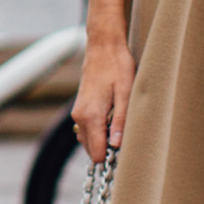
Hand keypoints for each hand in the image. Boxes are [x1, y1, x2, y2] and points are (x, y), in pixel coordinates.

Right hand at [72, 37, 135, 164]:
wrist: (103, 46)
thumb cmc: (118, 66)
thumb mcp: (126, 92)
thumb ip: (121, 120)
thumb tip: (117, 145)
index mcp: (91, 116)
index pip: (96, 153)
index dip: (111, 157)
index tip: (125, 151)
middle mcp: (80, 117)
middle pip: (91, 151)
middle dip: (107, 150)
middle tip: (125, 138)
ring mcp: (77, 113)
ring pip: (87, 141)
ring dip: (102, 141)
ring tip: (119, 128)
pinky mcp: (80, 109)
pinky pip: (87, 131)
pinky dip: (97, 133)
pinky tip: (112, 121)